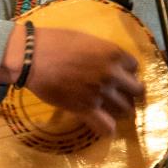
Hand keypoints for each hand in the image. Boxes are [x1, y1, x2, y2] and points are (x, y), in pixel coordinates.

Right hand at [0, 25, 144, 137]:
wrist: (30, 57)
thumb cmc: (54, 41)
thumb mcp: (85, 39)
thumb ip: (101, 51)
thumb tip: (105, 60)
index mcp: (113, 53)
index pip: (135, 67)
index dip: (126, 71)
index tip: (117, 74)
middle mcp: (112, 74)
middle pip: (136, 91)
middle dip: (129, 92)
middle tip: (118, 93)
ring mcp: (100, 94)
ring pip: (126, 110)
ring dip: (119, 109)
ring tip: (110, 108)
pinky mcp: (86, 109)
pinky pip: (107, 126)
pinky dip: (108, 128)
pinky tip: (104, 125)